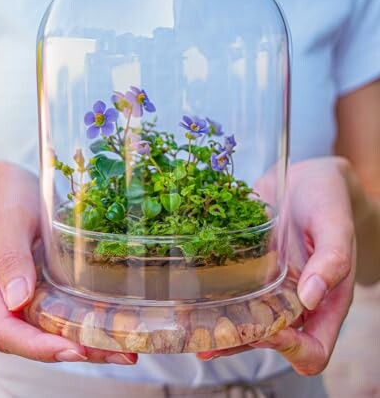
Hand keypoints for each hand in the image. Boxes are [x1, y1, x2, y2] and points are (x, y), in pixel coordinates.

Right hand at [0, 162, 136, 364]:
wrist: (8, 184)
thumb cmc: (6, 196)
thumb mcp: (7, 219)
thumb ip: (9, 256)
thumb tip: (17, 299)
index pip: (6, 331)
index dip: (38, 347)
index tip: (74, 349)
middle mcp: (8, 296)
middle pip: (34, 338)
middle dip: (75, 351)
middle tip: (120, 354)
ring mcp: (26, 290)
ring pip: (51, 328)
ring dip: (87, 342)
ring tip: (126, 348)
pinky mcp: (43, 282)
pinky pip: (60, 308)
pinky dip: (84, 320)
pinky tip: (112, 322)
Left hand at [198, 157, 355, 375]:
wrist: (305, 175)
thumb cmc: (328, 199)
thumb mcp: (335, 224)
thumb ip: (332, 260)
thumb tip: (311, 298)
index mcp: (325, 299)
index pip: (313, 348)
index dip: (292, 349)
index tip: (269, 332)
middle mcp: (294, 299)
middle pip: (270, 340)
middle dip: (241, 342)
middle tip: (211, 337)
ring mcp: (270, 285)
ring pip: (245, 319)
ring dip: (220, 327)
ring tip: (189, 325)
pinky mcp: (249, 268)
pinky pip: (232, 289)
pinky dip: (212, 297)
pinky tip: (189, 296)